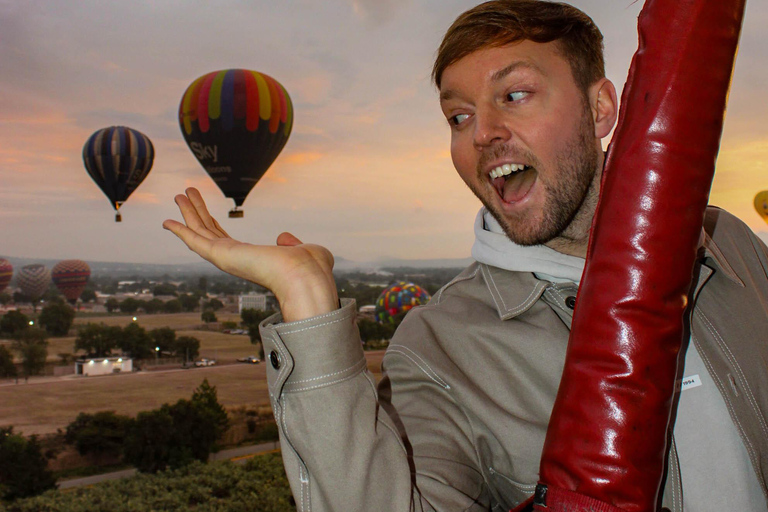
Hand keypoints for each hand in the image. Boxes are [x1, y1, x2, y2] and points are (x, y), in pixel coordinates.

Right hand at [162, 188, 338, 321]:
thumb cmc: (311, 270)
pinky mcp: (223, 257)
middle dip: (196, 212)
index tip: (204, 210)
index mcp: (253, 260)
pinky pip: (196, 242)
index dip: (213, 224)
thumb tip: (282, 238)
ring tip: (178, 194)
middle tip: (185, 193)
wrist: (308, 278)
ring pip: (200, 233)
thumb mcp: (303, 249)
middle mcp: (237, 261)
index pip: (226, 241)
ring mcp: (228, 260)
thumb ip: (293, 243)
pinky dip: (181, 231)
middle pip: (209, 233)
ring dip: (188, 213)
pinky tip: (167, 221)